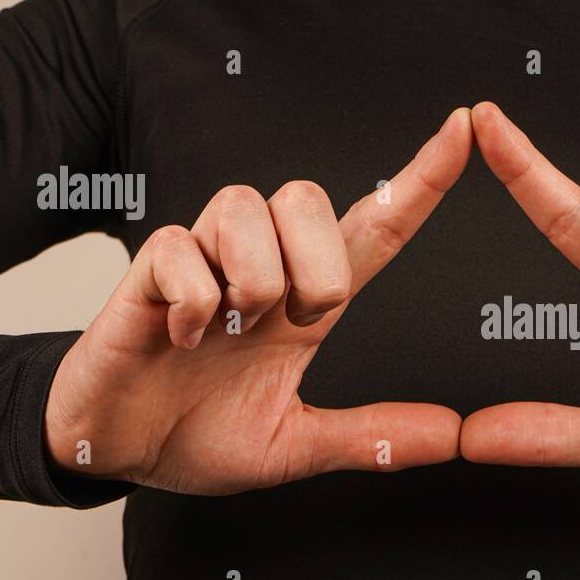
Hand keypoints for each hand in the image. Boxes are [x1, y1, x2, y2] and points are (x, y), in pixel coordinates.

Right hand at [44, 108, 471, 494]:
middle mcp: (260, 268)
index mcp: (305, 305)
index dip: (420, 179)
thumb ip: (370, 437)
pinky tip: (181, 339)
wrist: (116, 451)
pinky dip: (193, 304)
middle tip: (289, 324)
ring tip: (227, 331)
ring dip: (252, 280)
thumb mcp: (295, 446)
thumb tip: (452, 435)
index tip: (463, 127)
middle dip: (316, 265)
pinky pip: (182, 248)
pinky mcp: (147, 273)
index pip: (375, 227)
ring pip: (247, 206)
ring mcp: (202, 263)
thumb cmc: (196, 435)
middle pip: (307, 194)